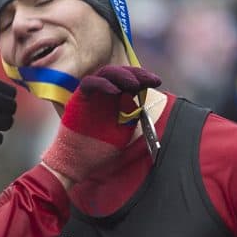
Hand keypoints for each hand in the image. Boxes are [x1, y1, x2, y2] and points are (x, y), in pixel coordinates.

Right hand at [40, 65, 160, 182]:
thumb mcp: (123, 132)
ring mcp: (92, 95)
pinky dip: (103, 84)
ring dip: (122, 76)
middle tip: (150, 80)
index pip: (131, 82)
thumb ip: (130, 116)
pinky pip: (90, 83)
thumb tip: (137, 99)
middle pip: (121, 74)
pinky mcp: (79, 98)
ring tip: (135, 84)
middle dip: (137, 74)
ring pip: (106, 74)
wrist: (78, 162)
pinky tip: (115, 91)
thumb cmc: (100, 149)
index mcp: (117, 101)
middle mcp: (105, 94)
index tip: (157, 82)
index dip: (144, 79)